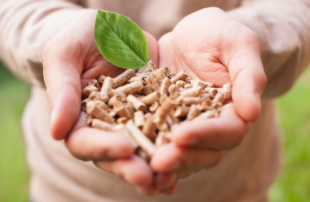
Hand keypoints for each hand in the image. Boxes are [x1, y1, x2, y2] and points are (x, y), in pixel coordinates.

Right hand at [42, 10, 162, 194]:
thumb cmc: (83, 37)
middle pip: (115, 155)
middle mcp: (107, 126)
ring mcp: (134, 122)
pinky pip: (166, 132)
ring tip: (170, 178)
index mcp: (80, 116)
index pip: (84, 141)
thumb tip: (57, 131)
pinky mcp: (157, 112)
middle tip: (148, 178)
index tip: (124, 149)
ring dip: (156, 166)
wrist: (114, 29)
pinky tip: (189, 157)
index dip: (102, 148)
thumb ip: (62, 89)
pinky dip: (175, 147)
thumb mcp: (66, 53)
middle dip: (131, 167)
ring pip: (143, 150)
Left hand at [151, 7, 266, 186]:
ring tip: (144, 171)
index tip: (180, 136)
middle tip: (158, 162)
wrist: (191, 35)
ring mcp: (186, 127)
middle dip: (181, 157)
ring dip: (164, 165)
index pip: (227, 131)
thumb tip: (252, 113)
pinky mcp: (164, 123)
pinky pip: (159, 143)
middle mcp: (211, 125)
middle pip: (203, 151)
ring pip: (181, 154)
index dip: (205, 135)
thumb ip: (248, 76)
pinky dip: (149, 157)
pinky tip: (135, 168)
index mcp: (233, 110)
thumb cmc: (218, 34)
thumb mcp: (237, 44)